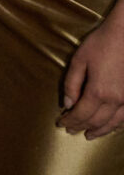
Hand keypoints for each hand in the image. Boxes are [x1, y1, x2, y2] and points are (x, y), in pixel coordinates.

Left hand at [59, 17, 123, 139]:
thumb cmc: (102, 43)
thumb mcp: (79, 60)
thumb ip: (72, 83)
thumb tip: (67, 103)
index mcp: (99, 91)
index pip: (81, 113)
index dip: (70, 121)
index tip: (61, 123)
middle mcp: (116, 100)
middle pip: (96, 121)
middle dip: (82, 127)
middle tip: (71, 131)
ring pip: (114, 123)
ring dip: (100, 130)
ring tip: (89, 135)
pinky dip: (116, 125)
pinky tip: (110, 125)